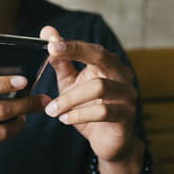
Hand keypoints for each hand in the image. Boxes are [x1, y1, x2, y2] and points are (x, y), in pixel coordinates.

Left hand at [40, 25, 138, 162]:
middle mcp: (121, 75)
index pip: (91, 49)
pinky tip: (64, 120)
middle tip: (52, 54)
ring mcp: (127, 95)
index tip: (50, 42)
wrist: (107, 142)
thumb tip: (47, 32)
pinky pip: (102, 111)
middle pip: (102, 56)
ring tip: (52, 110)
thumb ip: (60, 61)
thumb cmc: (89, 108)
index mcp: (108, 65)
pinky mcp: (126, 116)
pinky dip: (79, 115)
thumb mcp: (70, 84)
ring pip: (99, 87)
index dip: (71, 44)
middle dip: (77, 52)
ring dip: (69, 98)